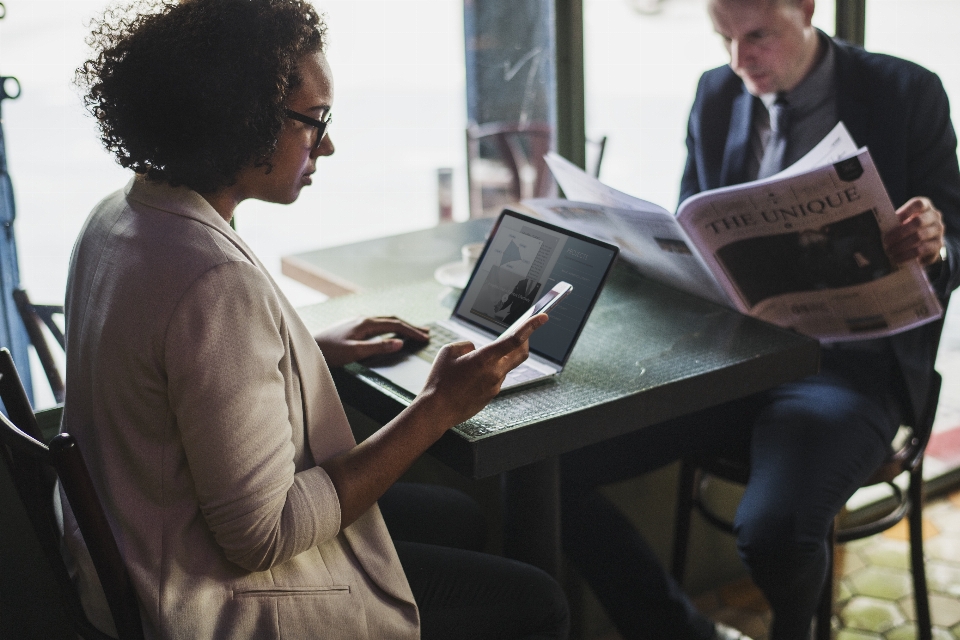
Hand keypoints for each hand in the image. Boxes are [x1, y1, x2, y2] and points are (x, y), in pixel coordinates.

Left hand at [313, 316, 428, 367]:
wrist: (307, 347)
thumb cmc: (329, 352)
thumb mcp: (355, 352)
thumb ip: (378, 347)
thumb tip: (400, 342)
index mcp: (366, 323)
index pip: (395, 325)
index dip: (412, 331)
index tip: (425, 338)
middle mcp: (363, 319)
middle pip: (392, 320)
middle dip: (410, 326)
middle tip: (425, 332)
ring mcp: (357, 321)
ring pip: (384, 321)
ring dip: (400, 326)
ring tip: (412, 331)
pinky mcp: (352, 327)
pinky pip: (376, 324)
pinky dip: (389, 327)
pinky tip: (389, 332)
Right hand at [416, 313, 548, 428]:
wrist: (436, 411)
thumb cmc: (439, 381)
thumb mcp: (448, 352)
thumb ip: (466, 345)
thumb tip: (476, 349)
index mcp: (485, 358)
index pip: (515, 339)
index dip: (531, 326)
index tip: (543, 317)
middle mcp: (495, 373)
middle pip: (521, 353)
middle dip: (525, 340)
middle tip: (523, 332)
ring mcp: (495, 386)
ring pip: (505, 366)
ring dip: (498, 359)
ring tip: (474, 362)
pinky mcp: (491, 396)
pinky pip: (495, 378)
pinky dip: (489, 372)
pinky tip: (470, 377)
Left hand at [884, 196, 945, 265]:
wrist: (926, 241)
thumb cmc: (909, 226)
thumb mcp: (904, 221)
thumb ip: (895, 221)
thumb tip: (879, 227)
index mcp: (925, 206)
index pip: (918, 204)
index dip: (906, 211)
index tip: (894, 220)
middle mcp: (934, 216)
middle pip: (918, 222)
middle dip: (900, 232)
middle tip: (885, 241)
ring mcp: (938, 230)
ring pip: (919, 237)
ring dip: (901, 245)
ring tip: (889, 252)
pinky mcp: (938, 244)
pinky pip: (922, 250)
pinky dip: (906, 255)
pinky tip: (897, 258)